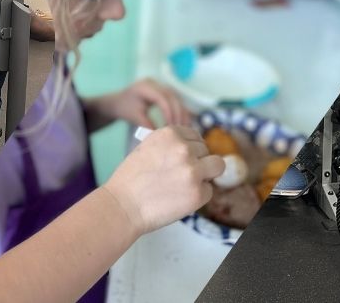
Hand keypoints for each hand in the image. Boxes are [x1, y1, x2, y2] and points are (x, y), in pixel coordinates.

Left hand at [90, 78, 189, 129]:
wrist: (118, 102)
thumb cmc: (125, 109)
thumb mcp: (134, 117)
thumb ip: (147, 125)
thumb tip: (163, 136)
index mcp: (145, 86)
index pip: (162, 98)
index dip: (169, 112)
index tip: (171, 127)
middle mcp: (154, 83)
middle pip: (172, 97)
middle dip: (178, 113)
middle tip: (182, 129)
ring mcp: (160, 85)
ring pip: (177, 98)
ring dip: (182, 113)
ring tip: (185, 128)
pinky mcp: (164, 90)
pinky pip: (176, 100)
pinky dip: (180, 111)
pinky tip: (183, 123)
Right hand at [103, 125, 224, 234]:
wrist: (122, 206)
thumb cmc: (130, 180)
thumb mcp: (147, 148)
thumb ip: (170, 145)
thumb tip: (192, 147)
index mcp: (170, 134)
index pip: (195, 136)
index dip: (191, 149)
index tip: (185, 159)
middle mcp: (184, 149)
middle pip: (207, 150)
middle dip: (198, 162)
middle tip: (183, 176)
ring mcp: (193, 171)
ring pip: (217, 166)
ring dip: (207, 175)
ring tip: (189, 185)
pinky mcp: (198, 193)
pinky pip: (209, 190)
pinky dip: (199, 196)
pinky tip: (180, 199)